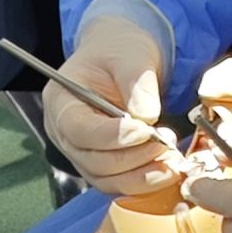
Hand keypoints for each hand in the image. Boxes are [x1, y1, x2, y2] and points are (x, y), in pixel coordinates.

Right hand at [43, 14, 173, 194]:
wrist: (124, 58)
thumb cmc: (121, 50)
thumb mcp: (131, 54)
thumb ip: (137, 82)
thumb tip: (147, 117)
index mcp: (60, 100)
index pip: (77, 128)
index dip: (109, 136)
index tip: (143, 131)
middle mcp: (64, 132)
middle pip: (91, 159)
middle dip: (131, 157)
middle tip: (165, 143)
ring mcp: (81, 152)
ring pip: (105, 177)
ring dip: (140, 175)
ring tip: (171, 160)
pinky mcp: (101, 164)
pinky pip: (118, 182)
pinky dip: (142, 181)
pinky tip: (167, 170)